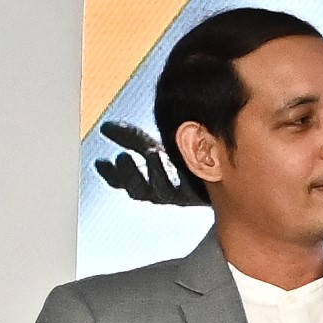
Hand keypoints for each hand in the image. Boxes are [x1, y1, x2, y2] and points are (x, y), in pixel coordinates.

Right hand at [92, 119, 210, 205]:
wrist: (221, 172)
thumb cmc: (182, 159)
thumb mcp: (153, 146)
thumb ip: (131, 139)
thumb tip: (105, 127)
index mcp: (145, 182)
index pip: (122, 183)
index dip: (111, 174)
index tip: (101, 162)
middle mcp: (161, 192)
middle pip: (138, 191)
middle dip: (129, 174)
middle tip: (123, 157)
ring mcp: (181, 195)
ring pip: (163, 191)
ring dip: (156, 171)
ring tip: (152, 152)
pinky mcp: (201, 192)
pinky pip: (193, 186)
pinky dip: (187, 173)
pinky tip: (185, 158)